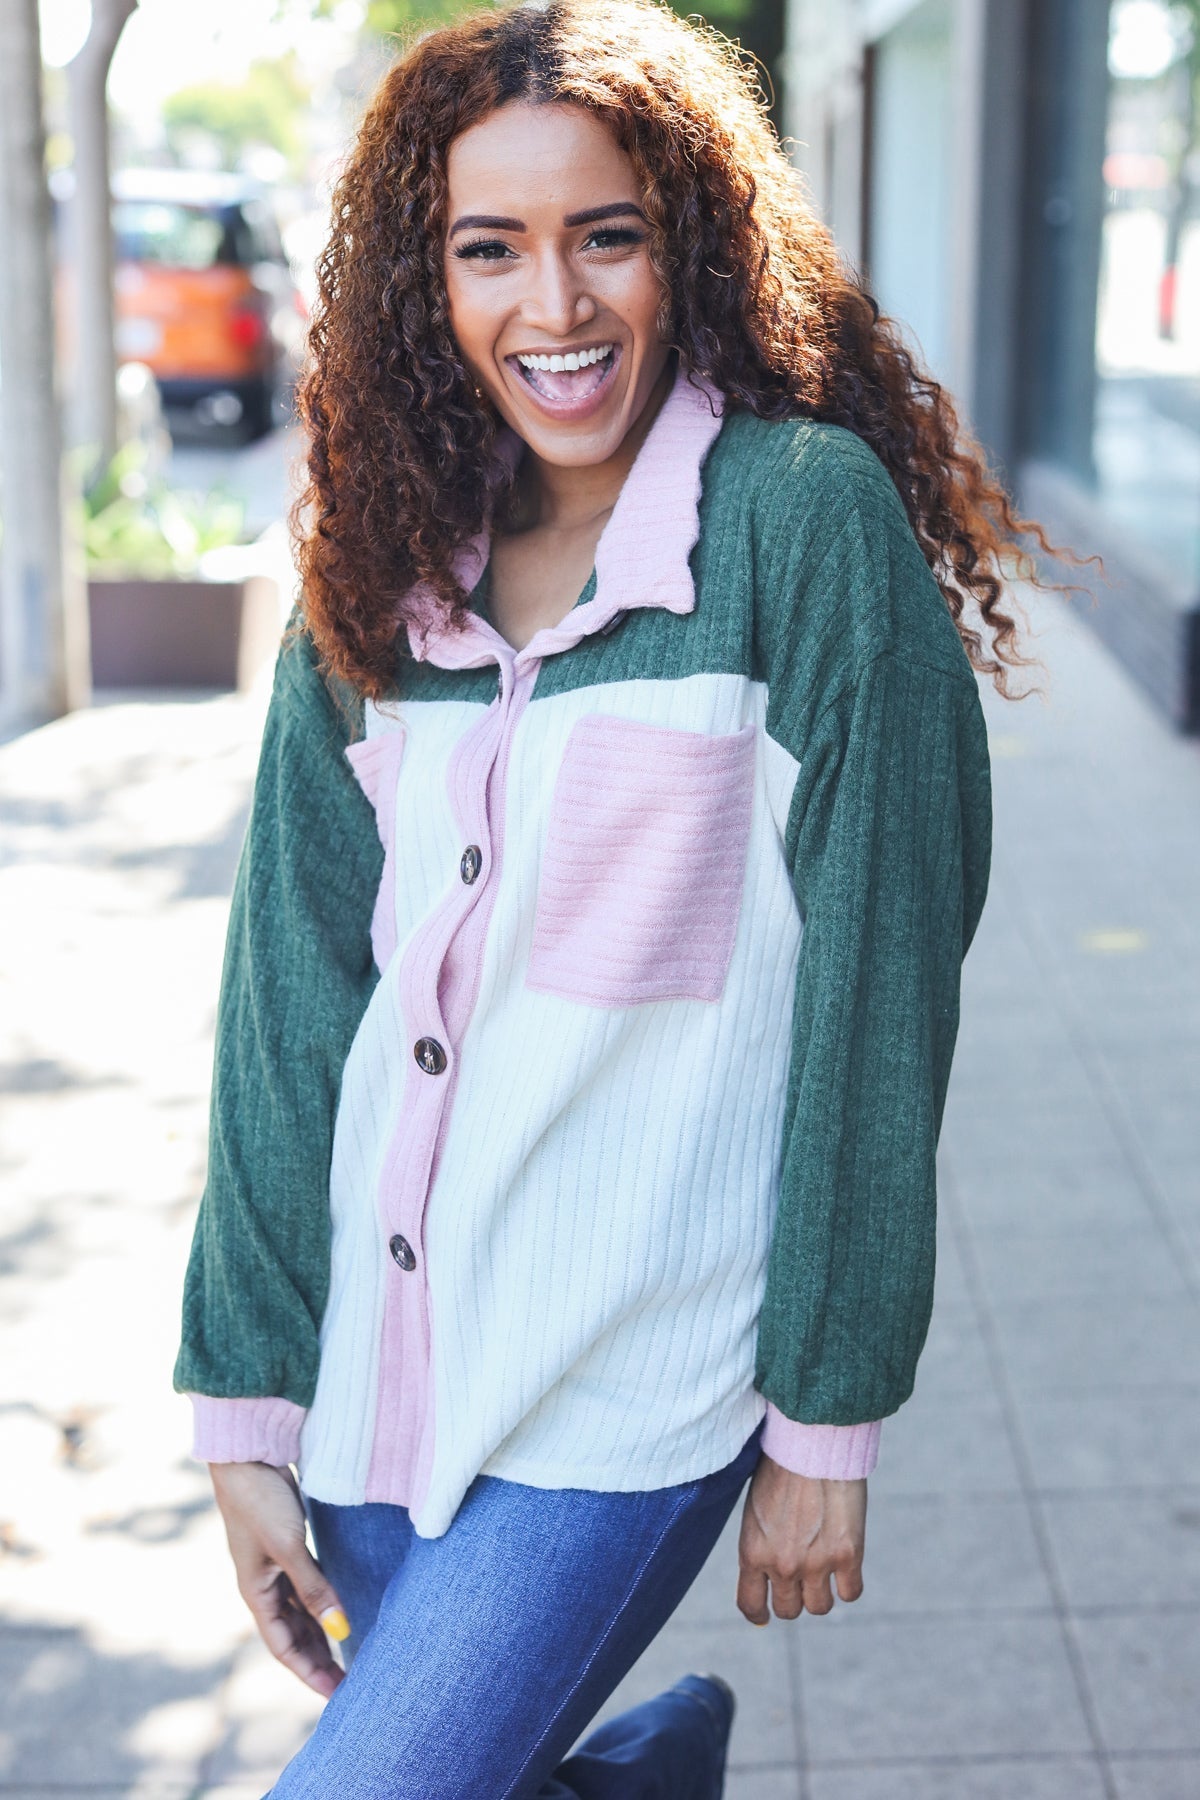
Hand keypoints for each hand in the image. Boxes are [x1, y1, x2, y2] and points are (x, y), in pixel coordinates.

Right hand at [209, 1459, 347, 1696]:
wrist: (247, 1453)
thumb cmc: (260, 1500)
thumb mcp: (288, 1547)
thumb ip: (313, 1588)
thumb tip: (339, 1629)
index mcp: (255, 1593)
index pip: (284, 1648)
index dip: (309, 1672)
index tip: (337, 1694)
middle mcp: (262, 1586)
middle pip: (293, 1635)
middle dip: (317, 1660)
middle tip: (350, 1681)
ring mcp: (273, 1566)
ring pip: (299, 1613)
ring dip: (320, 1634)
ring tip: (348, 1654)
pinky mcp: (285, 1546)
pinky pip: (304, 1587)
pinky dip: (319, 1604)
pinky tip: (336, 1610)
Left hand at [736, 1453, 866, 1621]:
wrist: (812, 1441)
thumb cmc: (781, 1466)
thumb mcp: (756, 1509)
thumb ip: (762, 1542)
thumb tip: (769, 1568)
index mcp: (752, 1551)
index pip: (750, 1604)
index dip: (759, 1614)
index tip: (765, 1616)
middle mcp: (782, 1564)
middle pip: (790, 1610)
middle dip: (795, 1598)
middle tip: (802, 1577)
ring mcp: (816, 1563)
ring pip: (820, 1606)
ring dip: (823, 1591)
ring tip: (825, 1565)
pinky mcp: (848, 1555)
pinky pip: (850, 1592)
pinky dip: (849, 1583)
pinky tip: (847, 1564)